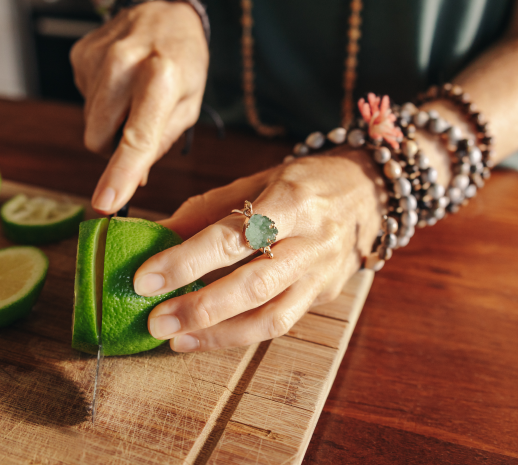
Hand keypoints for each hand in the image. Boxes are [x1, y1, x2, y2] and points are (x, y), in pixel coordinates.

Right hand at [70, 0, 208, 214]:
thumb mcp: (189, 104)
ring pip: (90, 124)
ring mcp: (97, 58)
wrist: (161, 8)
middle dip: (116, 146)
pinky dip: (101, 100)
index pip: (137, 138)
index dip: (120, 175)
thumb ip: (161, 143)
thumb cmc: (182, 60)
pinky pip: (83, 101)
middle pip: (99, 139)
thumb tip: (131, 179)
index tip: (105, 203)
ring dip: (110, 121)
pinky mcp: (79, 55)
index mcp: (161, 77)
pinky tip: (118, 80)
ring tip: (132, 94)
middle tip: (139, 122)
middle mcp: (124, 64)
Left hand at [134, 150, 383, 351]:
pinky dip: (238, 335)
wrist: (372, 192)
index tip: (145, 278)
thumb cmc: (305, 183)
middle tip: (154, 320)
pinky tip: (203, 338)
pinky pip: (279, 323)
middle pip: (254, 283)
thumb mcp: (258, 180)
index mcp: (292, 200)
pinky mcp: (324, 296)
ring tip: (175, 338)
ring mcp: (322, 273)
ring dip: (218, 334)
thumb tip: (155, 235)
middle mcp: (312, 240)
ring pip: (271, 316)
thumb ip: (207, 211)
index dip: (187, 260)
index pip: (234, 236)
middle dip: (200, 307)